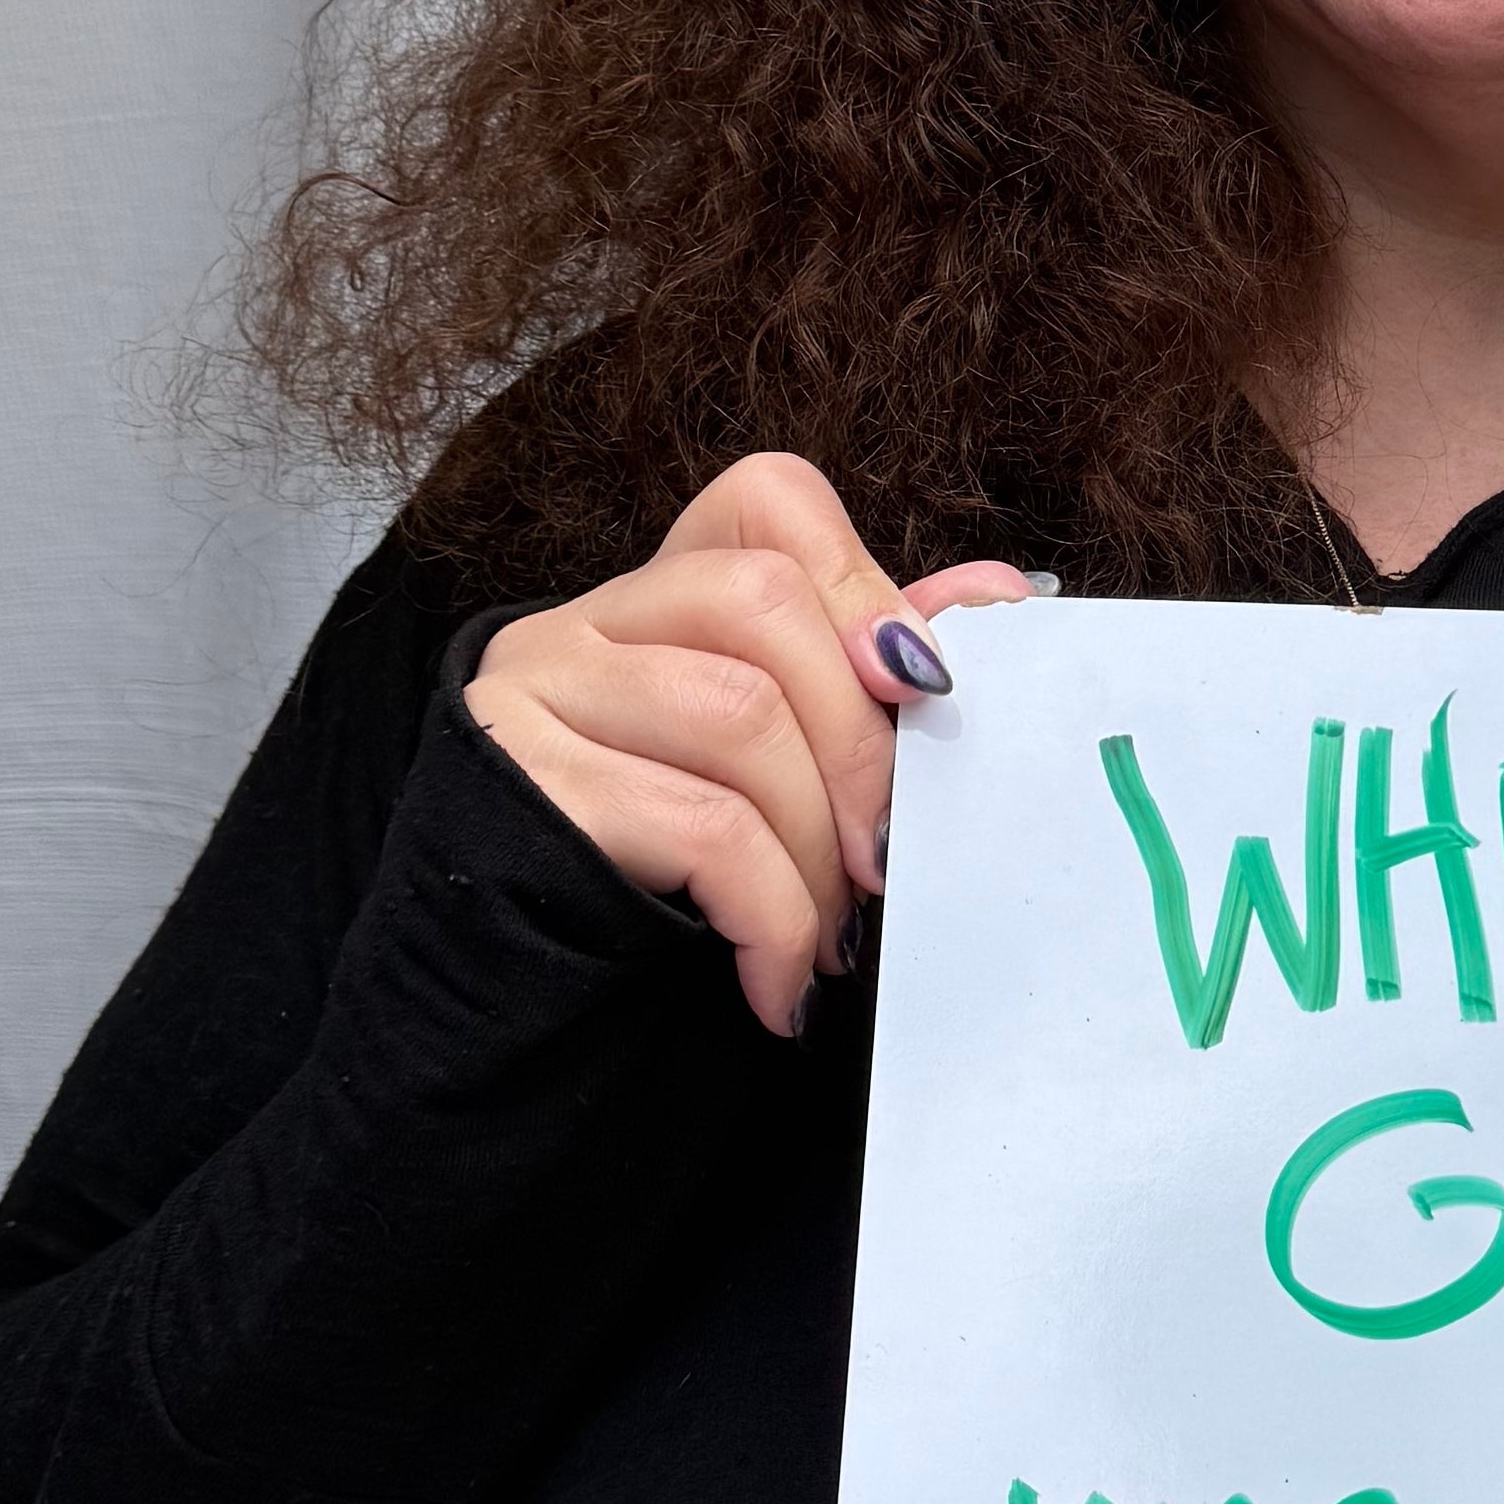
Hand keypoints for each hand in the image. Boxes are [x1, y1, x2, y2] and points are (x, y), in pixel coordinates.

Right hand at [465, 452, 1035, 1034]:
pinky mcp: (524, 788)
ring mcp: (534, 696)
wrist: (503, 1004)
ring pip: (738, 715)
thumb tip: (1000, 597)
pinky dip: (773, 918)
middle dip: (859, 744)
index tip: (923, 689)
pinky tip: (780, 983)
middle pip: (763, 602)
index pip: (766, 500)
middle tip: (888, 856)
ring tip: (831, 934)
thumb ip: (865, 677)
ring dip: (819, 850)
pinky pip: (700, 828)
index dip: (864, 582)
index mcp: (648, 602)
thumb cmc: (652, 885)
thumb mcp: (767, 774)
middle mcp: (577, 626)